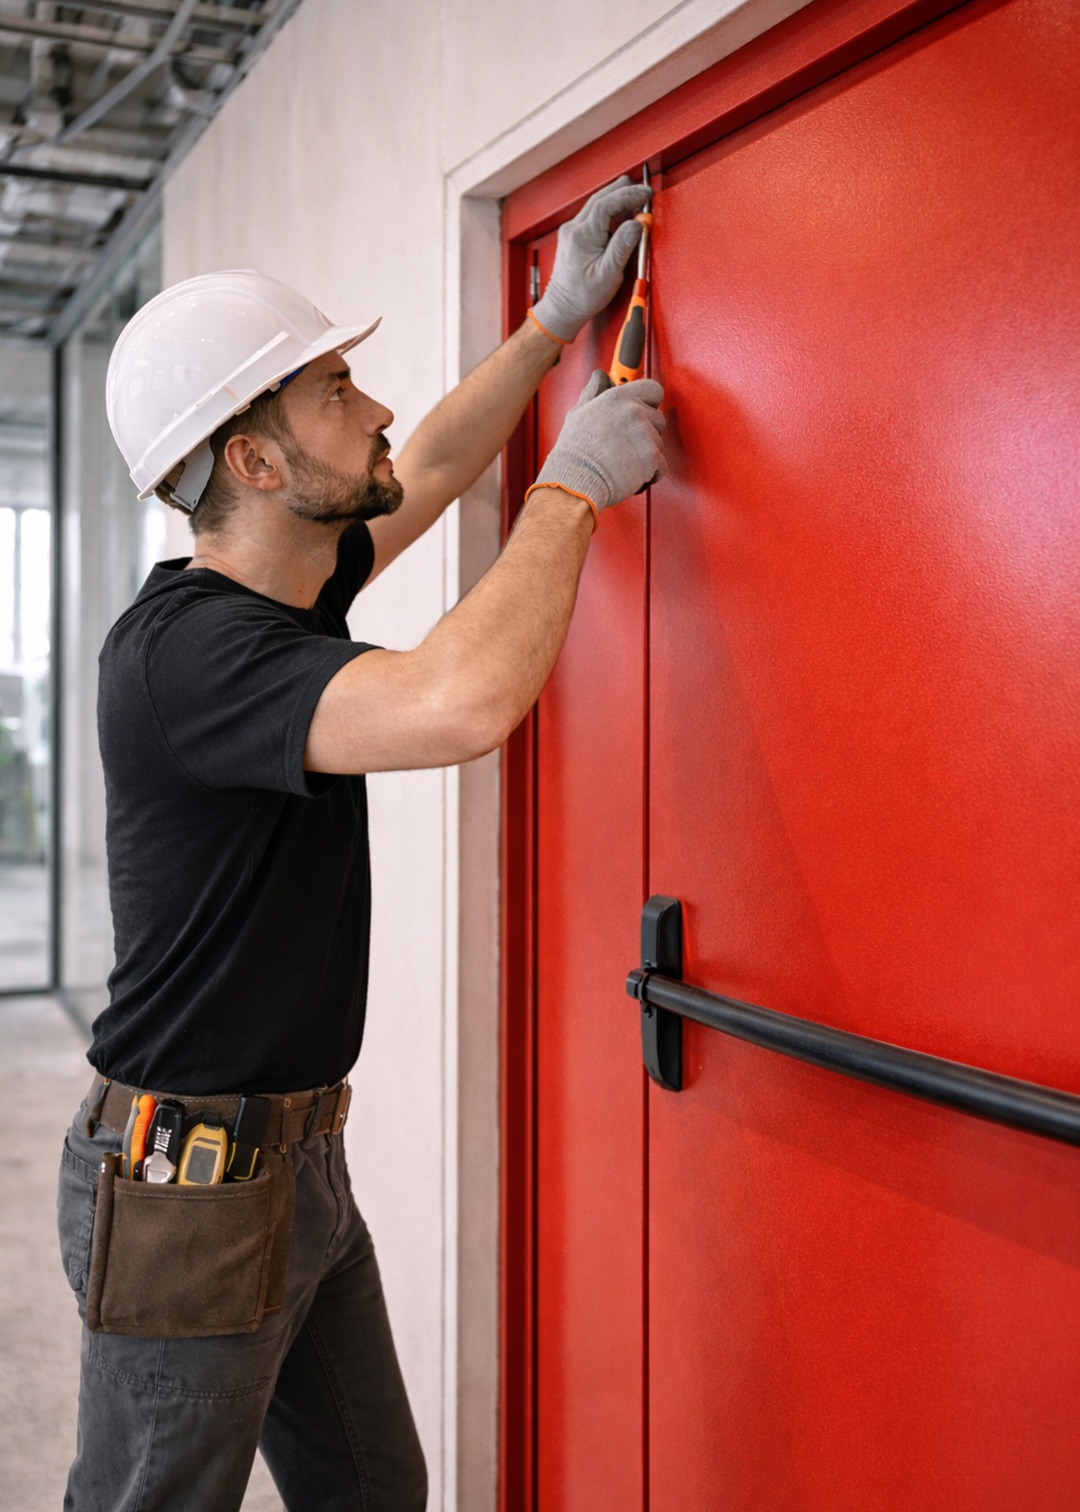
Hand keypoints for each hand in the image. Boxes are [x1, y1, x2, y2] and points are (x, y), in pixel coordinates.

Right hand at [530, 370, 665, 515]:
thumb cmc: (574, 451)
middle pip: (658, 419)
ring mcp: (645, 436)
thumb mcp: (578, 413)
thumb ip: (594, 391)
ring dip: (645, 454)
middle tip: (624, 445)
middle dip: (646, 432)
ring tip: (622, 461)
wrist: (576, 481)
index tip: (643, 411)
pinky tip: (631, 474)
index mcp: (619, 398)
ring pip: (659, 444)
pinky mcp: (652, 459)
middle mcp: (635, 412)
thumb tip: (599, 375)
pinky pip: (661, 466)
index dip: (650, 402)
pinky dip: (650, 474)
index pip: (653, 389)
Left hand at [531, 176, 650, 342]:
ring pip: (596, 203)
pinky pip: (593, 213)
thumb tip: (637, 223)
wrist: (563, 307)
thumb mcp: (609, 273)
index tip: (646, 194)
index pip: (607, 203)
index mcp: (583, 235)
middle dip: (624, 190)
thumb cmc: (584, 295)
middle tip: (644, 191)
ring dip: (617, 198)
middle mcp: (574, 228)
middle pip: (601, 197)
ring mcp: (572, 230)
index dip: (629, 195)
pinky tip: (620, 213)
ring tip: (636, 198)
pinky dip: (609, 208)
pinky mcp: (574, 235)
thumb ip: (623, 245)